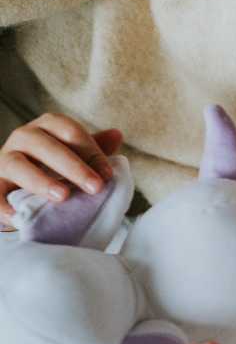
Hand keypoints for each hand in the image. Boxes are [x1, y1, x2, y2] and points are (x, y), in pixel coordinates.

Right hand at [0, 112, 122, 224]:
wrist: (20, 183)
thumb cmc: (54, 165)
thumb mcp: (75, 153)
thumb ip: (94, 147)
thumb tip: (117, 135)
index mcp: (48, 126)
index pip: (70, 132)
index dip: (91, 152)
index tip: (108, 175)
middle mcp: (24, 137)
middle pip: (47, 146)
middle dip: (73, 167)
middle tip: (95, 187)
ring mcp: (4, 159)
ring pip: (18, 165)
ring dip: (41, 181)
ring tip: (63, 197)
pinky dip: (4, 204)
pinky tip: (19, 216)